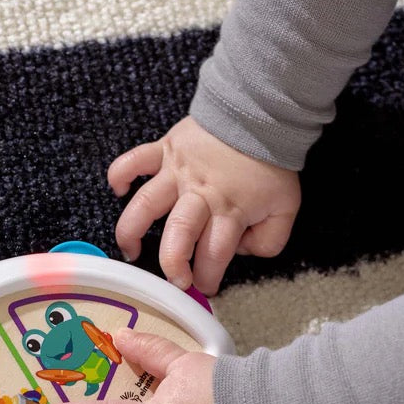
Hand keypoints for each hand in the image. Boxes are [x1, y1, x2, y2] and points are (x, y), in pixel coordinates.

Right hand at [111, 116, 300, 295]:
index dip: (207, 277)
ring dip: (132, 230)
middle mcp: (200, 194)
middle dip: (172, 262)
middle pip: (179, 233)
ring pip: (146, 203)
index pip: (215, 253)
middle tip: (174, 279)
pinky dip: (120, 174)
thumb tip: (240, 251)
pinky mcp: (166, 149)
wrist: (260, 115)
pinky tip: (118, 191)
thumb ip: (269, 239)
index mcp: (230, 210)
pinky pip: (134, 160)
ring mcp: (178, 171)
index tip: (204, 287)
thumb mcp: (286, 208)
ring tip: (130, 250)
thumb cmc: (270, 165)